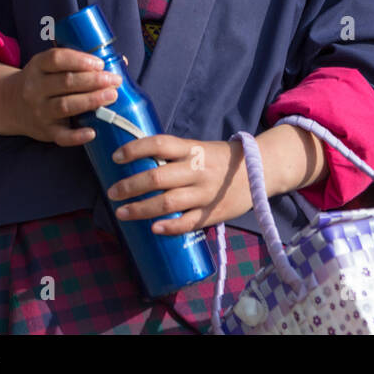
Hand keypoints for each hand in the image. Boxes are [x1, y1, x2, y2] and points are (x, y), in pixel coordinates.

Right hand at [0, 48, 121, 145]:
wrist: (11, 104)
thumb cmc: (45, 81)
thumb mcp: (51, 66)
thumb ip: (81, 62)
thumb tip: (121, 61)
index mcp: (38, 66)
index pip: (57, 59)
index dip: (80, 60)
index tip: (100, 64)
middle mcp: (35, 88)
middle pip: (65, 82)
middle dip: (94, 80)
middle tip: (115, 80)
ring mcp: (39, 110)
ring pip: (65, 105)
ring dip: (91, 101)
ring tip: (112, 96)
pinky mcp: (44, 130)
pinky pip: (60, 136)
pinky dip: (76, 136)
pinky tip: (92, 132)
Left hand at [106, 136, 251, 234]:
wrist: (261, 170)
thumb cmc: (222, 160)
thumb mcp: (200, 148)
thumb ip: (175, 156)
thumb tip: (138, 162)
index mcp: (193, 149)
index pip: (159, 144)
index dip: (134, 150)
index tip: (115, 158)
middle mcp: (197, 170)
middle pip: (156, 178)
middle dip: (129, 186)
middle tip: (112, 192)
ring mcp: (205, 193)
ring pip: (167, 204)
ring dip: (140, 209)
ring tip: (121, 212)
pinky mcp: (213, 212)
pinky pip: (188, 223)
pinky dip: (169, 227)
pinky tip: (153, 229)